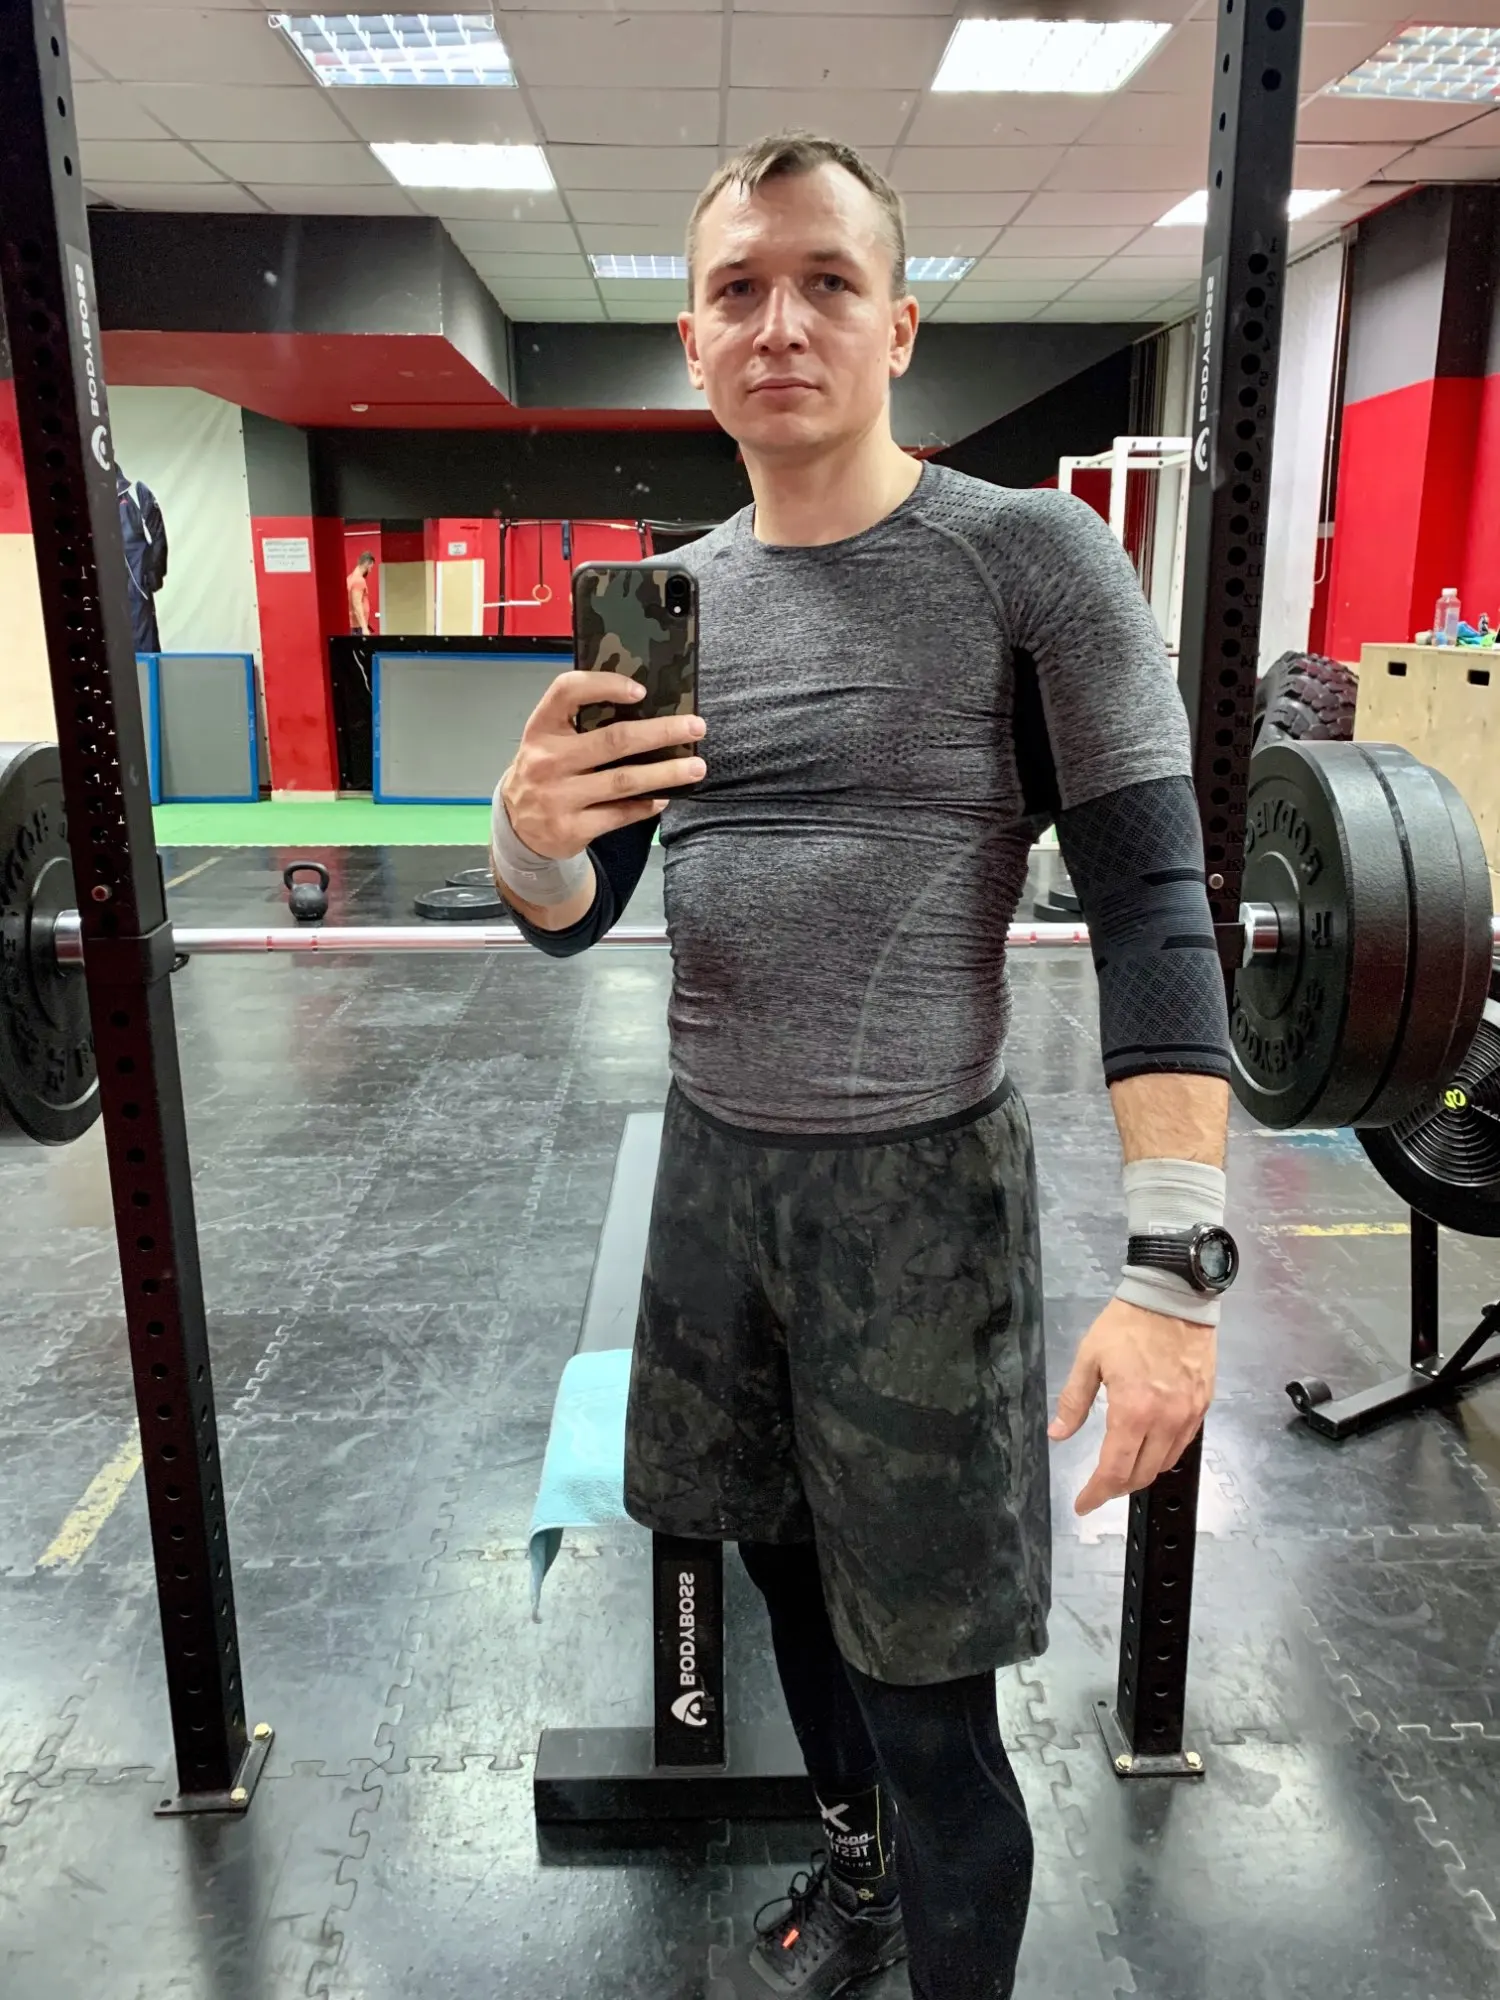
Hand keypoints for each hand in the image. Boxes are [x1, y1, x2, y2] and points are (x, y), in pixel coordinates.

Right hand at [501, 670, 705, 858]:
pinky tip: (664, 798)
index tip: (641, 690)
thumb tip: (645, 708)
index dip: (605, 685)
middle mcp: (548, 760)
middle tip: (696, 727)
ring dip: (666, 773)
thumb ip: (580, 722)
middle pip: (614, 740)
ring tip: (696, 768)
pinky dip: (646, 805)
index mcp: (542, 728)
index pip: (567, 691)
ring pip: (624, 780)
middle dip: (661, 732)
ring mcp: (559, 796)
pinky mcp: (571, 828)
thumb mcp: (548, 740)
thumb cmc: (544, 771)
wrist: (516, 826)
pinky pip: (619, 814)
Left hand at [1047, 1297, 1215, 1514]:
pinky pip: (1183, 1444)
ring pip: (1164, 1463)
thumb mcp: (1089, 1358)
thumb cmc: (1128, 1324)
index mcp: (1133, 1411)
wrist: (1174, 1297)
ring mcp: (1188, 1415)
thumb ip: (1073, 1401)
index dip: (1096, 1493)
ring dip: (1141, 1473)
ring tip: (1121, 1470)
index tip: (1083, 1504)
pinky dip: (1163, 1455)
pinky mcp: (1203, 1406)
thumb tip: (1058, 1434)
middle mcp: (1165, 1420)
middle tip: (1098, 1487)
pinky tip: (1148, 1448)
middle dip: (1116, 1487)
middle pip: (1141, 1474)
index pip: (1114, 1469)